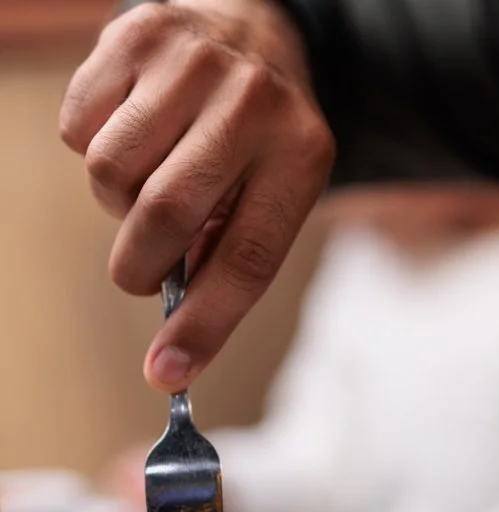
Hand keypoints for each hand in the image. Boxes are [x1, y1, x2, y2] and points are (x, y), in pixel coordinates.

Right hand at [60, 0, 333, 391]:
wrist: (253, 34)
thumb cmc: (258, 143)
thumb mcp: (271, 201)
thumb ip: (227, 267)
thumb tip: (172, 358)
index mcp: (301, 156)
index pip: (248, 260)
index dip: (203, 325)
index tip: (167, 373)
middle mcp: (254, 102)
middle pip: (165, 217)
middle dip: (141, 265)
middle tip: (149, 268)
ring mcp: (194, 61)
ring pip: (110, 176)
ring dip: (119, 203)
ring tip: (152, 181)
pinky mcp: (137, 35)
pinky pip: (79, 131)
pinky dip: (95, 149)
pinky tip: (135, 134)